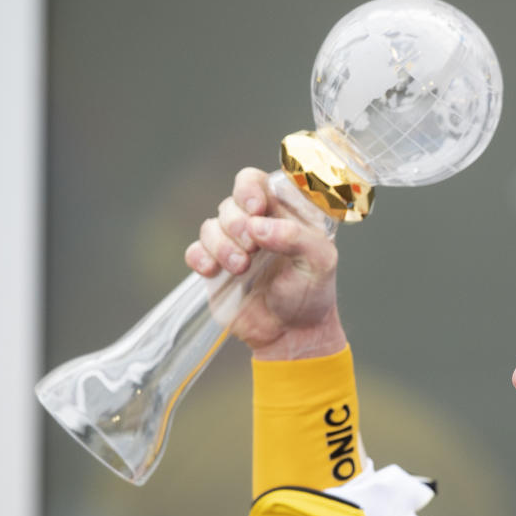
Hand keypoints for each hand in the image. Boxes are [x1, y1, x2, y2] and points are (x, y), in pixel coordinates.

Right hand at [184, 167, 346, 359]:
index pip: (256, 182)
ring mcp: (233, 244)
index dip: (249, 189)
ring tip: (241, 268)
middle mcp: (256, 224)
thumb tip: (257, 226)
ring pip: (210, 226)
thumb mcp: (320, 263)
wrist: (292, 334)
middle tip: (252, 251)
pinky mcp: (215, 267)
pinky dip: (200, 257)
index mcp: (284, 213)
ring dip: (221, 246)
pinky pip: (195, 250)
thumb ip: (296, 238)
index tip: (256, 209)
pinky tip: (213, 272)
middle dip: (237, 225)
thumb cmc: (312, 293)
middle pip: (229, 203)